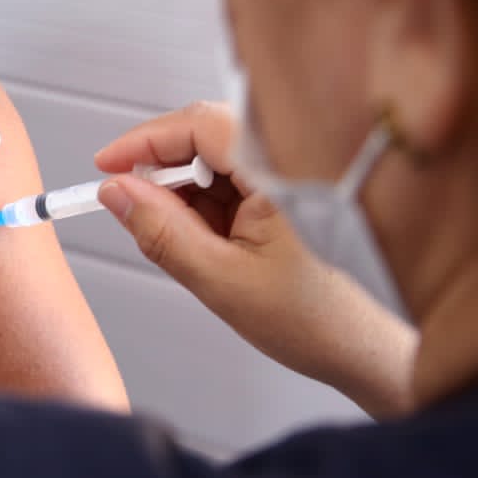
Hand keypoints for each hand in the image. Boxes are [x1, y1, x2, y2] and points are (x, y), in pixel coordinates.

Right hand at [94, 102, 415, 417]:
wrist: (370, 354)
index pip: (200, 123)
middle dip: (164, 173)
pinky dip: (210, 209)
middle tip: (134, 210)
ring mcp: (293, 176)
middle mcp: (292, 161)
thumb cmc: (319, 321)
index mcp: (283, 169)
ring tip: (190, 248)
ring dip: (187, 196)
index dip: (145, 140)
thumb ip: (161, 232)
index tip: (106, 164)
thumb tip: (116, 194)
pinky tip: (210, 246)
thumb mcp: (220, 281)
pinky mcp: (290, 194)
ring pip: (217, 163)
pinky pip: (235, 184)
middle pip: (206, 138)